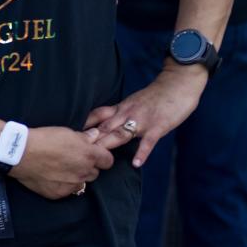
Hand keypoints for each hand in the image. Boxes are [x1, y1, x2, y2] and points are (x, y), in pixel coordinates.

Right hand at [10, 126, 114, 198]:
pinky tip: (51, 176)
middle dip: (87, 167)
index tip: (94, 155)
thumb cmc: (43, 138)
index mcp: (88, 155)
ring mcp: (72, 185)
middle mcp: (84, 172)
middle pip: (94, 173)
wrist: (20, 153)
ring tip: (61, 169)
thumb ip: (84, 137)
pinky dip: (62, 184)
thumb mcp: (65, 132)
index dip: (102, 157)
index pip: (108, 161)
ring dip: (76, 177)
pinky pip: (67, 190)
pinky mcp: (59, 194)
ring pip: (81, 183)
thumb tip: (94, 137)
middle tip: (73, 160)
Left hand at [85, 62, 206, 166]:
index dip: (84, 126)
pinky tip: (137, 163)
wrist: (177, 84)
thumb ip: (121, 113)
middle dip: (90, 140)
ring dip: (109, 145)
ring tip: (98, 159)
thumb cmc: (157, 95)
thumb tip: (106, 124)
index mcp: (121, 108)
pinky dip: (142, 152)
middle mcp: (127, 114)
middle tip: (76, 151)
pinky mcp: (158, 126)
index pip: (97, 116)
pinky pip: (148, 141)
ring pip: (121, 134)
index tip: (69, 135)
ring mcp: (142, 121)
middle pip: (105, 128)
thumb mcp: (133, 102)